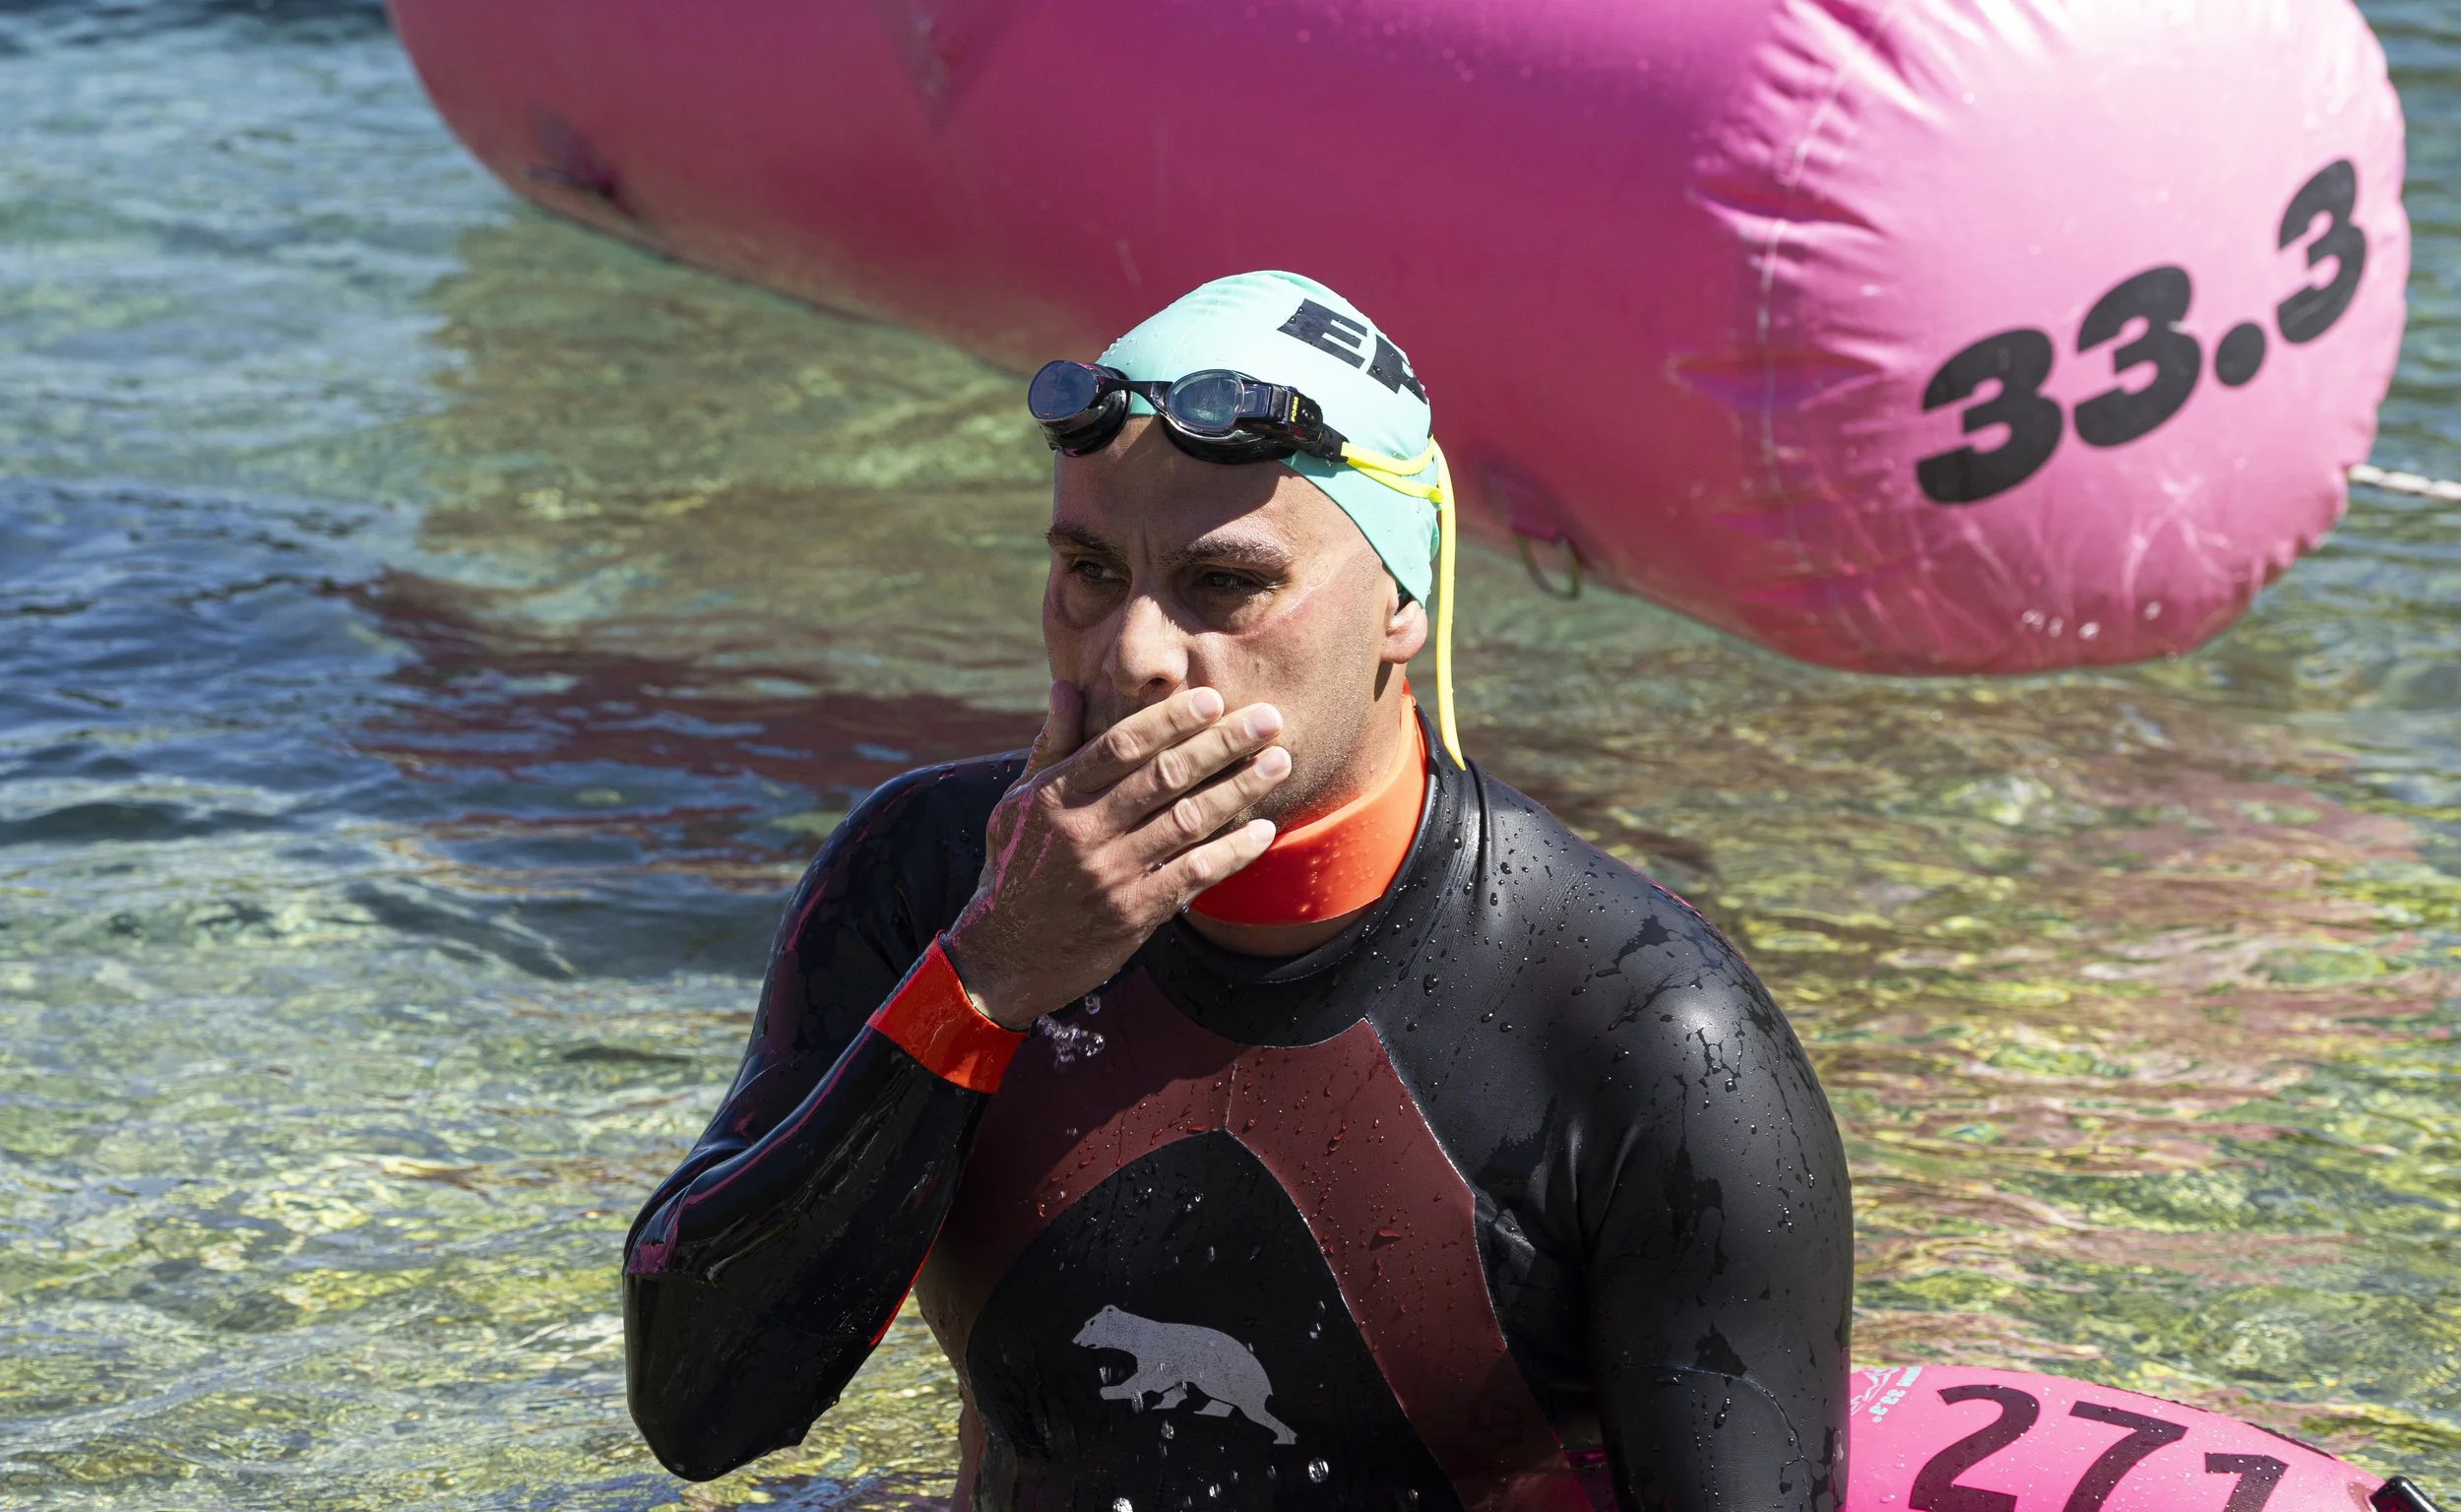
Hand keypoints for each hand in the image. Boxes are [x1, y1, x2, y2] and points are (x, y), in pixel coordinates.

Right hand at [943, 682, 1289, 1029]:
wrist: (1005, 955)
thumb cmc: (1016, 866)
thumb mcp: (1019, 802)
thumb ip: (1051, 744)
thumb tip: (1066, 686)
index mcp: (1056, 795)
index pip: (1120, 745)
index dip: (1170, 720)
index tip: (1213, 698)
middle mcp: (1084, 830)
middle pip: (1164, 776)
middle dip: (1222, 743)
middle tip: (1269, 719)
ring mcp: (1111, 873)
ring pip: (1187, 821)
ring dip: (1239, 789)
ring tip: (1279, 764)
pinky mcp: (1133, 913)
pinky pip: (1193, 874)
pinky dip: (1232, 851)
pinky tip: (1264, 830)